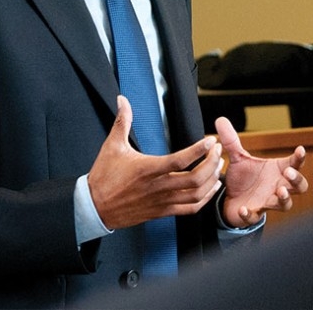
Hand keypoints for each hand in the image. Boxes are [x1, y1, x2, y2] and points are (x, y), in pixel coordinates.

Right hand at [88, 95, 222, 229]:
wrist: (95, 207)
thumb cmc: (103, 177)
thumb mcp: (112, 146)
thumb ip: (122, 121)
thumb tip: (122, 100)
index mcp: (148, 169)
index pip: (180, 160)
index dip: (199, 150)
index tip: (210, 141)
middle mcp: (158, 187)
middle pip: (195, 178)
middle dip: (211, 164)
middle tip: (218, 151)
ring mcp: (161, 201)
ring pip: (196, 195)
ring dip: (211, 181)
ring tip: (218, 167)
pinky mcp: (162, 212)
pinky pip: (189, 209)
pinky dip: (204, 199)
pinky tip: (210, 189)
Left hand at [215, 116, 308, 227]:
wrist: (231, 199)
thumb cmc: (244, 177)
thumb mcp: (238, 158)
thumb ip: (231, 141)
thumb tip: (220, 119)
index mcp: (277, 170)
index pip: (295, 163)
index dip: (299, 158)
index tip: (300, 149)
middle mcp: (277, 187)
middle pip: (300, 186)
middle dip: (297, 180)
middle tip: (288, 173)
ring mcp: (268, 202)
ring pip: (286, 204)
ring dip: (284, 198)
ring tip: (280, 191)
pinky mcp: (254, 214)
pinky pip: (255, 216)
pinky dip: (250, 213)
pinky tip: (244, 208)